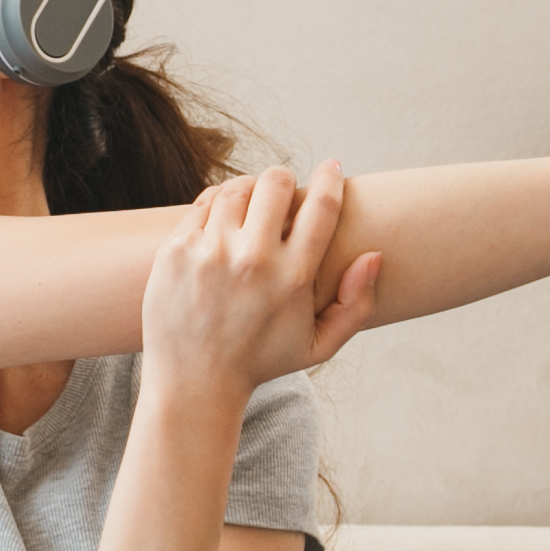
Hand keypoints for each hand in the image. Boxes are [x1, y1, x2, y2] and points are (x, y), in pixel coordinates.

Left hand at [140, 162, 383, 405]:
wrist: (194, 382)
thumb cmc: (260, 362)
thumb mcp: (319, 345)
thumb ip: (356, 305)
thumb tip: (373, 256)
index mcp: (292, 278)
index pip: (321, 206)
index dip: (330, 178)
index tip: (331, 168)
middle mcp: (252, 260)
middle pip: (276, 182)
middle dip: (285, 181)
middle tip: (283, 196)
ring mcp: (209, 252)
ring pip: (236, 187)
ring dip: (250, 190)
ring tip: (252, 208)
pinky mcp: (176, 250)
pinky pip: (203, 203)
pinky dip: (218, 204)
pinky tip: (224, 220)